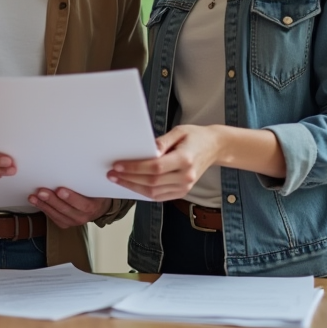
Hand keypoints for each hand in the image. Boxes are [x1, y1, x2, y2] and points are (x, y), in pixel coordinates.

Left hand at [28, 187, 110, 228]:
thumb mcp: (96, 186)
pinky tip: (35, 201)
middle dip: (52, 200)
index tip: (60, 190)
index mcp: (92, 207)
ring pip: (56, 214)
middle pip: (65, 209)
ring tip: (33, 197)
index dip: (71, 198)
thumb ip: (88, 180)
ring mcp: (72, 221)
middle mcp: (82, 217)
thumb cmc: (95, 193)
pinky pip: (52, 217)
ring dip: (43, 204)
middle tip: (41, 191)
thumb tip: (78, 166)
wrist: (97, 207)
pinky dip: (43, 208)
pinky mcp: (64, 223)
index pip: (82, 204)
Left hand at [107, 125, 221, 201]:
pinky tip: (131, 185)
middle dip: (128, 179)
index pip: (155, 167)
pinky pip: (159, 196)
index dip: (134, 168)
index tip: (118, 165)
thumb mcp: (179, 131)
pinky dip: (143, 192)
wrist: (214, 147)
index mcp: (185, 159)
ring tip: (117, 180)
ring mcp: (185, 187)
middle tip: (111, 174)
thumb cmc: (195, 136)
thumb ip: (162, 142)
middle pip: (152, 182)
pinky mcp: (182, 192)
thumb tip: (147, 150)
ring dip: (133, 187)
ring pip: (154, 192)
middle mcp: (186, 176)